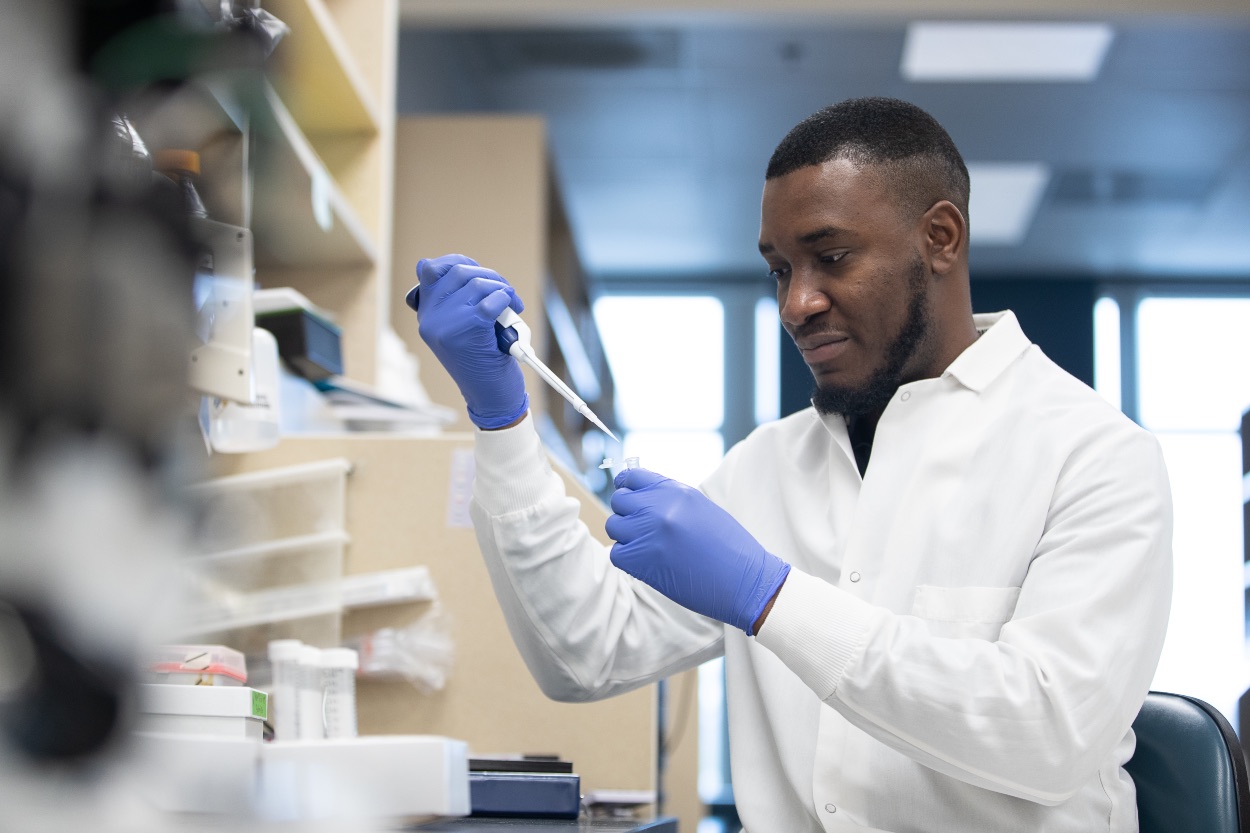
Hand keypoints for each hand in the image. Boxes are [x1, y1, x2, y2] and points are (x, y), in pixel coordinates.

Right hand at [413, 254, 528, 428]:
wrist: (491, 398)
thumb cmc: (482, 361)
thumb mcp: (461, 327)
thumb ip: (455, 300)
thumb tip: (460, 266)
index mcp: (426, 315)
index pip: (430, 269)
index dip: (457, 262)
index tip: (479, 273)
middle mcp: (430, 318)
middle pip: (459, 272)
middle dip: (490, 277)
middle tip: (506, 294)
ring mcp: (445, 325)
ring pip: (477, 284)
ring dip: (502, 289)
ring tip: (512, 306)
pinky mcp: (466, 331)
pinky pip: (492, 300)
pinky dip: (507, 300)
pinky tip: (512, 311)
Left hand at [606, 468, 789, 634]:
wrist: (744, 580)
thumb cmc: (728, 545)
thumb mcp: (701, 507)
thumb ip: (670, 498)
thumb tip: (642, 496)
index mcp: (675, 491)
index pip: (632, 477)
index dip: (627, 486)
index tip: (629, 495)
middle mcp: (658, 508)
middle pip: (619, 501)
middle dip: (627, 513)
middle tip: (642, 527)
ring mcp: (648, 534)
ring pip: (614, 526)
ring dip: (626, 536)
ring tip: (647, 546)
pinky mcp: (642, 562)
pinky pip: (617, 553)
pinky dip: (627, 558)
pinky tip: (646, 562)